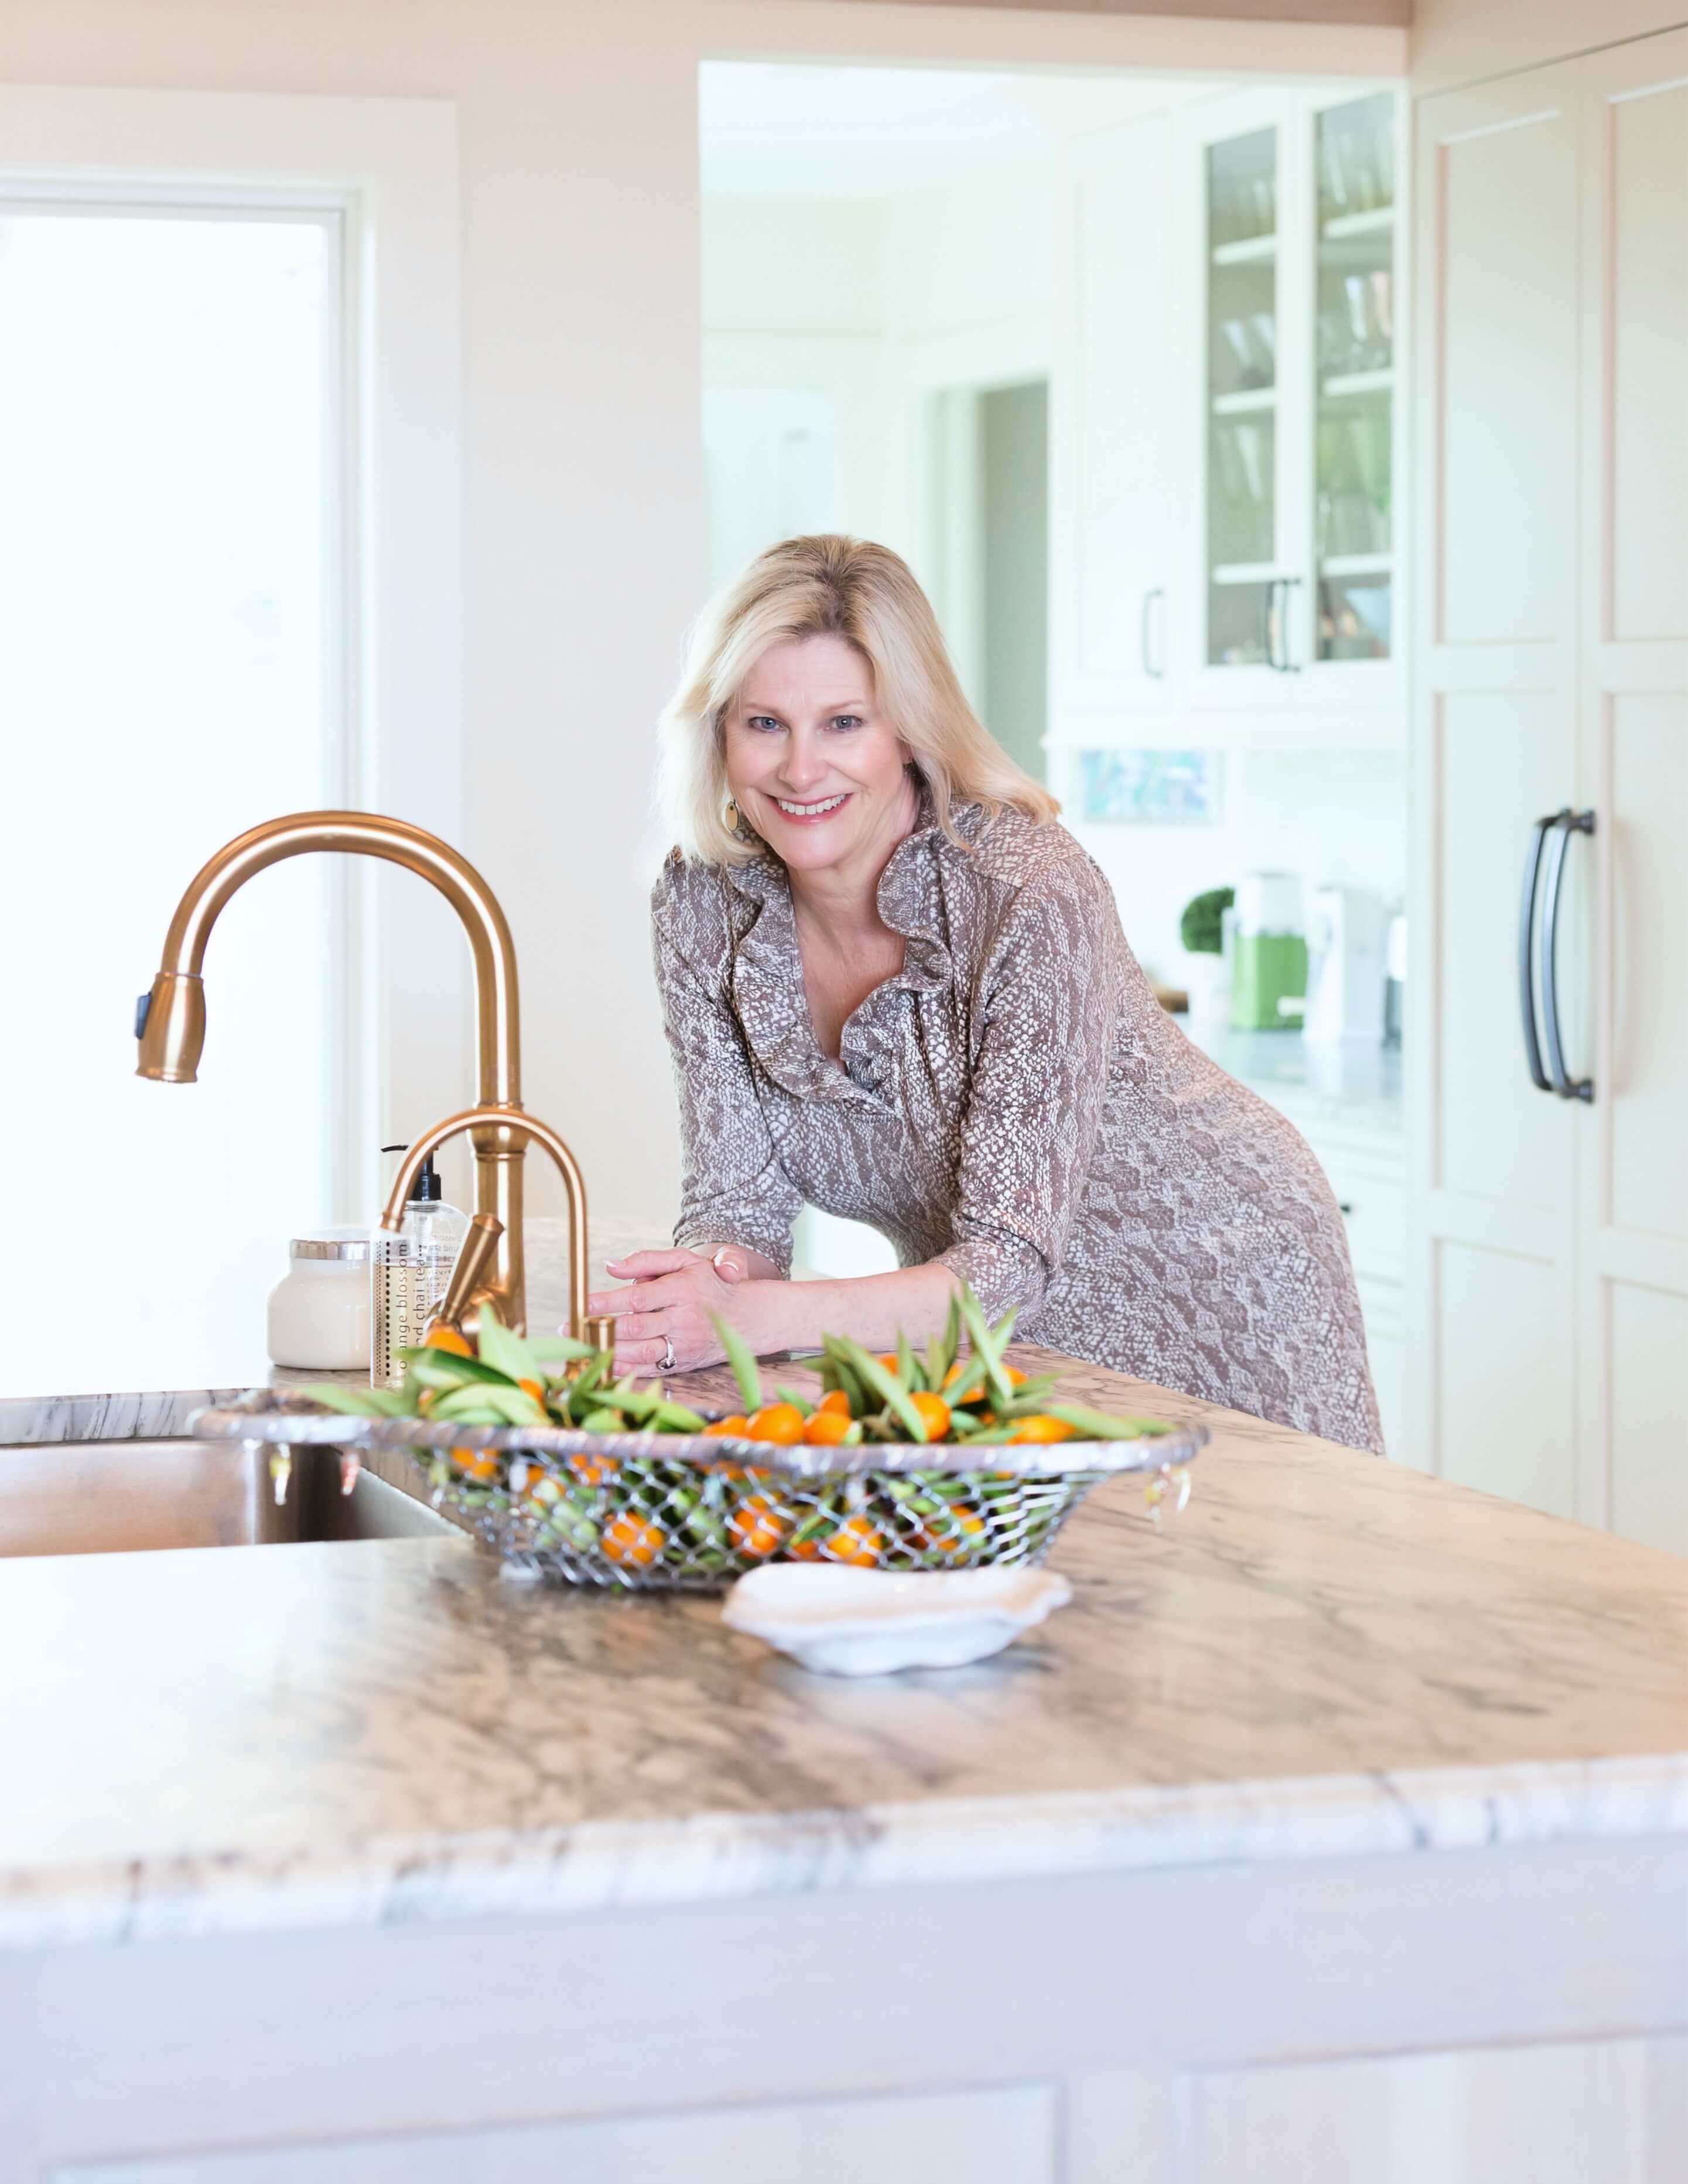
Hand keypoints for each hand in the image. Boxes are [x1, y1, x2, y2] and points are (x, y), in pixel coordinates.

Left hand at [581, 1247, 748, 1373]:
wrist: (745, 1317)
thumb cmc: (708, 1283)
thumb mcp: (684, 1260)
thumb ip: (646, 1259)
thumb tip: (610, 1266)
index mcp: (682, 1290)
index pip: (638, 1297)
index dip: (608, 1302)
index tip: (582, 1304)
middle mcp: (683, 1319)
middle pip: (636, 1327)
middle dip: (600, 1329)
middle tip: (570, 1329)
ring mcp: (683, 1344)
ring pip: (641, 1352)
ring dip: (607, 1352)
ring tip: (580, 1347)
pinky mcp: (681, 1363)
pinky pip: (649, 1370)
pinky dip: (624, 1370)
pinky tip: (602, 1365)